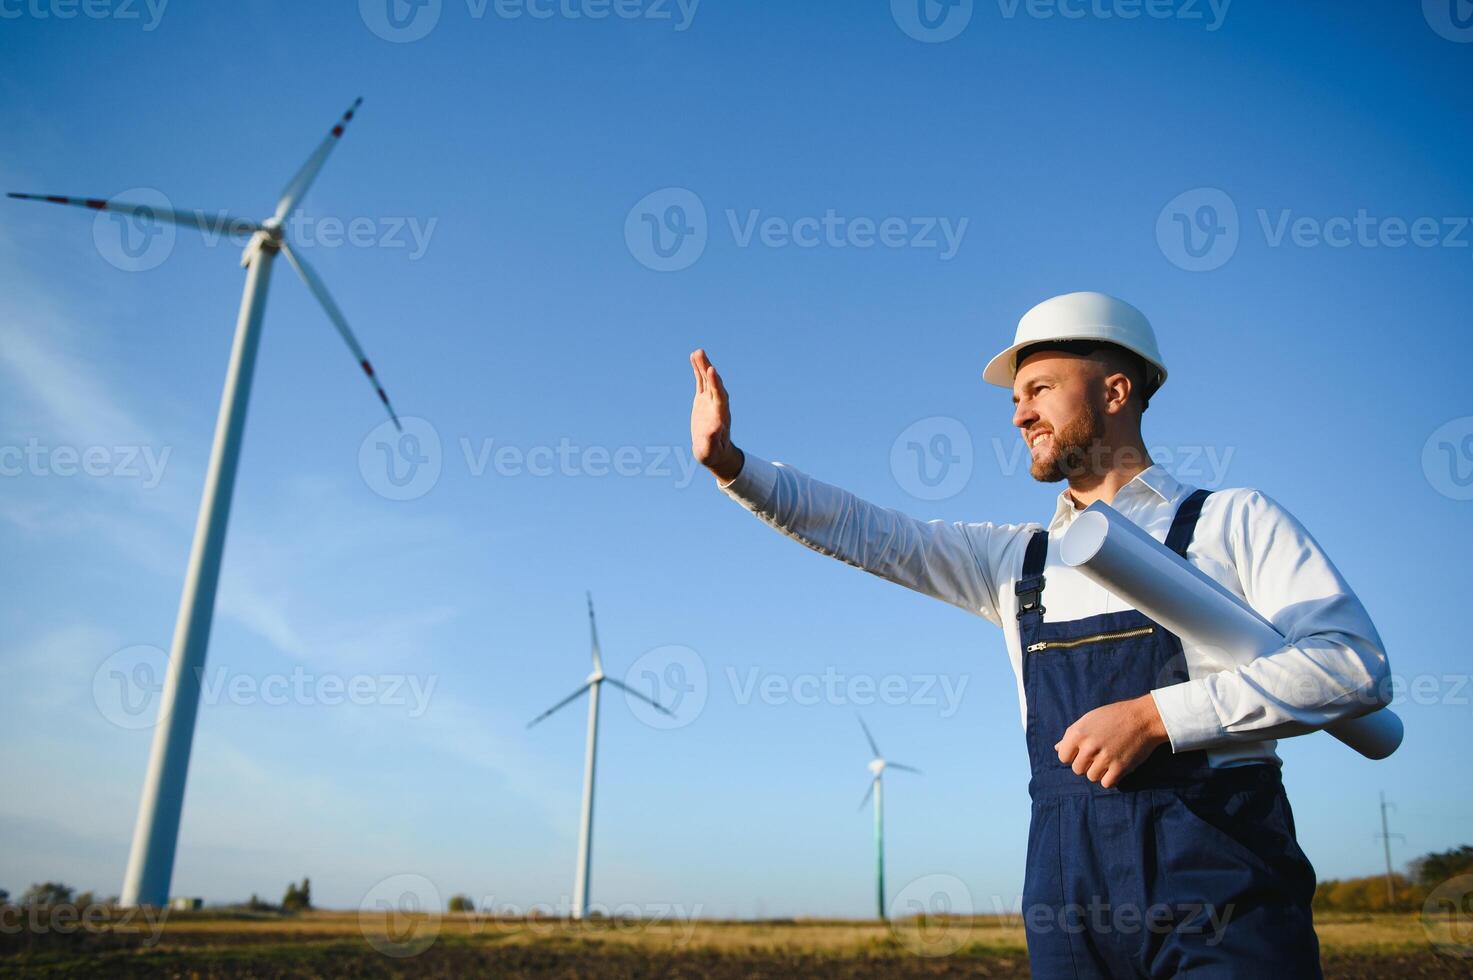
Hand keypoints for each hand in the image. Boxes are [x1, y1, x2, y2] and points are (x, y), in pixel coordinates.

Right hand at [690, 348, 742, 482]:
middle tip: (702, 354)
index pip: (719, 397)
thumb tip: (714, 430)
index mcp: (720, 416)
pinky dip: (698, 370)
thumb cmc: (712, 454)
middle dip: (708, 370)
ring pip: (707, 380)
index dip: (715, 384)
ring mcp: (710, 401)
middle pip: (714, 384)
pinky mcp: (703, 399)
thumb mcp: (711, 450)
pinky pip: (701, 382)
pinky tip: (693, 358)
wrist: (714, 452)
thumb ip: (712, 441)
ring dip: (703, 365)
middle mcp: (717, 405)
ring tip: (697, 352)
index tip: (712, 371)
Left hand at [1055, 694, 1168, 788]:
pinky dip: (1110, 778)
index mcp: (1077, 733)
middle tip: (1098, 755)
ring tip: (1108, 759)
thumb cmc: (1114, 716)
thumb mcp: (1089, 719)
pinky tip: (1115, 767)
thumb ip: (1072, 735)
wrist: (1143, 718)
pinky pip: (1106, 784)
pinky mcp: (1120, 768)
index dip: (1072, 756)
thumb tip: (1057, 748)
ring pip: (1091, 777)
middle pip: (1077, 769)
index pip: (1063, 757)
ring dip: (1099, 772)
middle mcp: (1088, 746)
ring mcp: (1104, 758)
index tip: (1082, 752)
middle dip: (1086, 765)